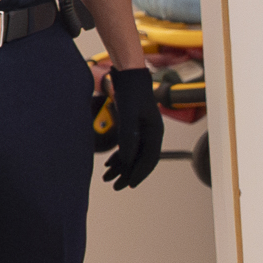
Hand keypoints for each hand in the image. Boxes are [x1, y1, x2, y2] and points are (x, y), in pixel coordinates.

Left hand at [103, 67, 164, 189]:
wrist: (129, 75)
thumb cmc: (130, 92)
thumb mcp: (128, 114)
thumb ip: (128, 136)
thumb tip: (127, 159)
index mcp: (155, 132)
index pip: (150, 159)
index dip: (139, 173)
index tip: (129, 185)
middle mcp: (151, 133)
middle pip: (141, 160)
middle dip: (128, 174)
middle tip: (116, 187)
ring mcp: (143, 131)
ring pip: (134, 155)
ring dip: (122, 167)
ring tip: (108, 178)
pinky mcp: (134, 127)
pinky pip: (128, 147)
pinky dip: (119, 157)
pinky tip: (109, 164)